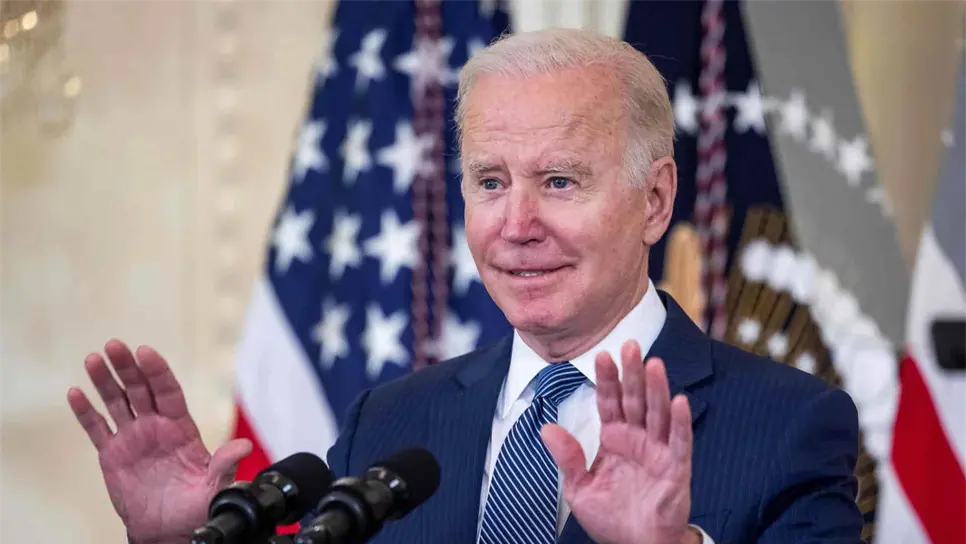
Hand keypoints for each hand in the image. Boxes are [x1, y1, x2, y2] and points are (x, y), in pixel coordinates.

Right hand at [67, 339, 251, 543]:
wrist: (170, 529)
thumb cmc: (196, 505)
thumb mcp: (215, 485)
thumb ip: (225, 464)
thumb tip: (243, 446)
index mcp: (180, 427)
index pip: (168, 391)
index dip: (157, 371)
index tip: (145, 352)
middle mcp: (155, 426)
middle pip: (139, 389)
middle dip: (127, 366)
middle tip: (114, 345)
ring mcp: (132, 437)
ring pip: (116, 402)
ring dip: (104, 381)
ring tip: (93, 359)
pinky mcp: (112, 454)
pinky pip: (97, 428)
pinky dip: (86, 412)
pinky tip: (76, 393)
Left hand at [541, 339, 693, 543]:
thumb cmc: (611, 517)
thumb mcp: (579, 488)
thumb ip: (566, 458)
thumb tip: (546, 428)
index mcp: (614, 438)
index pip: (610, 401)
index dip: (607, 379)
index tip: (601, 354)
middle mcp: (638, 439)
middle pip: (635, 399)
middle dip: (632, 373)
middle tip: (630, 343)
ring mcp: (658, 452)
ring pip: (658, 414)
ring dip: (656, 389)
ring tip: (653, 364)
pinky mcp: (676, 469)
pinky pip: (680, 442)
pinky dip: (680, 422)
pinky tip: (679, 401)